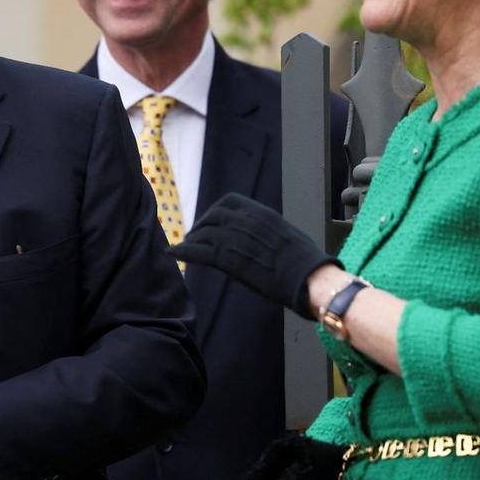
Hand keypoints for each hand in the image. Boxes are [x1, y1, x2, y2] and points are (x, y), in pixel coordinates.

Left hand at [175, 193, 338, 318]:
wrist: (307, 276)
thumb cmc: (303, 260)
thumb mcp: (283, 232)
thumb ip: (265, 228)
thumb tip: (260, 234)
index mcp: (258, 212)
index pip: (227, 202)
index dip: (215, 212)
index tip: (212, 222)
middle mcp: (243, 220)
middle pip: (211, 217)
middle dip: (202, 227)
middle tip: (196, 237)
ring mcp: (232, 238)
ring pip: (202, 234)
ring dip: (192, 240)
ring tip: (187, 247)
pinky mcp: (226, 258)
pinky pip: (197, 251)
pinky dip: (182, 251)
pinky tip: (173, 252)